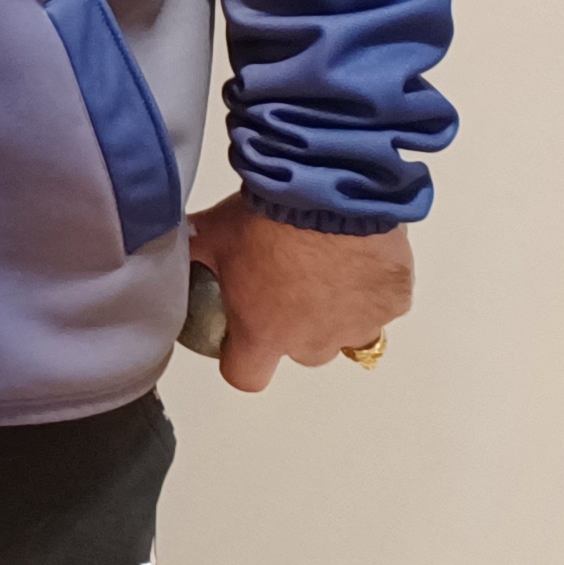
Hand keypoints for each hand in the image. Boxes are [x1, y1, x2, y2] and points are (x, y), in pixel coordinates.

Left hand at [185, 196, 411, 395]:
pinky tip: (362, 254)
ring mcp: (361, 325)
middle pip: (303, 351)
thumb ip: (192, 251)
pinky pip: (383, 304)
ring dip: (338, 308)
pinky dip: (373, 285)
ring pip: (348, 331)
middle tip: (289, 281)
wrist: (330, 188)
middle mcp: (314, 343)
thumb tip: (168, 245)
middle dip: (295, 325)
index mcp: (264, 334)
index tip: (241, 331)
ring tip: (329, 263)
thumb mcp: (214, 232)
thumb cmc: (264, 216)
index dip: (241, 356)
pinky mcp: (395, 303)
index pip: (246, 376)